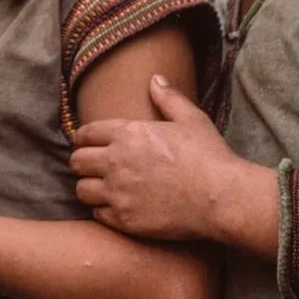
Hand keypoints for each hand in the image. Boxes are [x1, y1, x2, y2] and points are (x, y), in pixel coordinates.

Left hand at [70, 77, 236, 240]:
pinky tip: (117, 207)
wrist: (221, 198)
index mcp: (128, 134)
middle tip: (93, 166)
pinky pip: (97, 215)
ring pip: (82, 190)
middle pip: (77, 162)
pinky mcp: (125, 220)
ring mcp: (118, 193)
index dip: (83, 137)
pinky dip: (104, 211)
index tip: (86, 142)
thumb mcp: (191, 119)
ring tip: (101, 188)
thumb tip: (155, 79)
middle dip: (83, 162)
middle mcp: (116, 162)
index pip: (86, 133)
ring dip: (90, 187)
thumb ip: (168, 98)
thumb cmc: (209, 157)